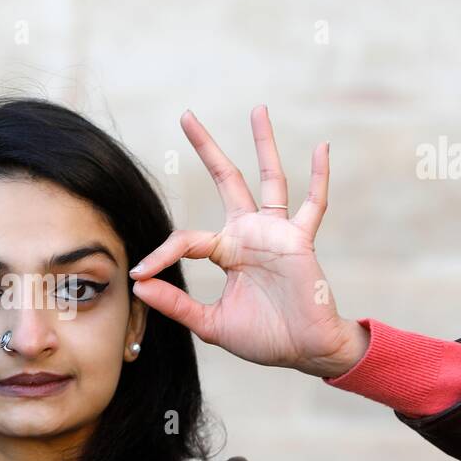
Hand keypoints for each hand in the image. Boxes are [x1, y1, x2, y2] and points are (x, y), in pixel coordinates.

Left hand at [128, 106, 366, 378]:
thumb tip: (138, 285)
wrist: (304, 351)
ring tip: (257, 109)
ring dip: (263, 145)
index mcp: (226, 251)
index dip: (161, 253)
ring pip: (269, 180)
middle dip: (207, 148)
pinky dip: (320, 176)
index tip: (139, 273)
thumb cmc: (263, 338)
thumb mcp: (211, 323)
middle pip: (227, 179)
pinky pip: (314, 205)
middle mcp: (249, 234)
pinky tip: (322, 147)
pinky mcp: (300, 242)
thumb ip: (177, 304)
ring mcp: (276, 234)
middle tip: (186, 115)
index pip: (187, 239)